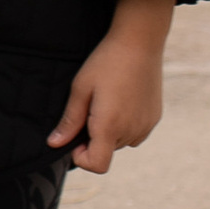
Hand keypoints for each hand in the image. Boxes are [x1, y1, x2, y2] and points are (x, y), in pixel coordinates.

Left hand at [49, 0, 173, 173]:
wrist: (139, 42)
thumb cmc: (105, 62)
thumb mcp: (80, 89)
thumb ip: (69, 121)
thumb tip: (55, 143)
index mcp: (110, 126)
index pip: (97, 165)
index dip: (81, 158)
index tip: (75, 138)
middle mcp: (132, 131)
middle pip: (107, 151)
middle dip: (93, 138)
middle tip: (89, 107)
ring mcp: (146, 126)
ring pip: (121, 142)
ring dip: (109, 131)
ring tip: (106, 100)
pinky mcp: (154, 118)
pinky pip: (135, 132)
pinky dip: (124, 124)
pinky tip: (121, 99)